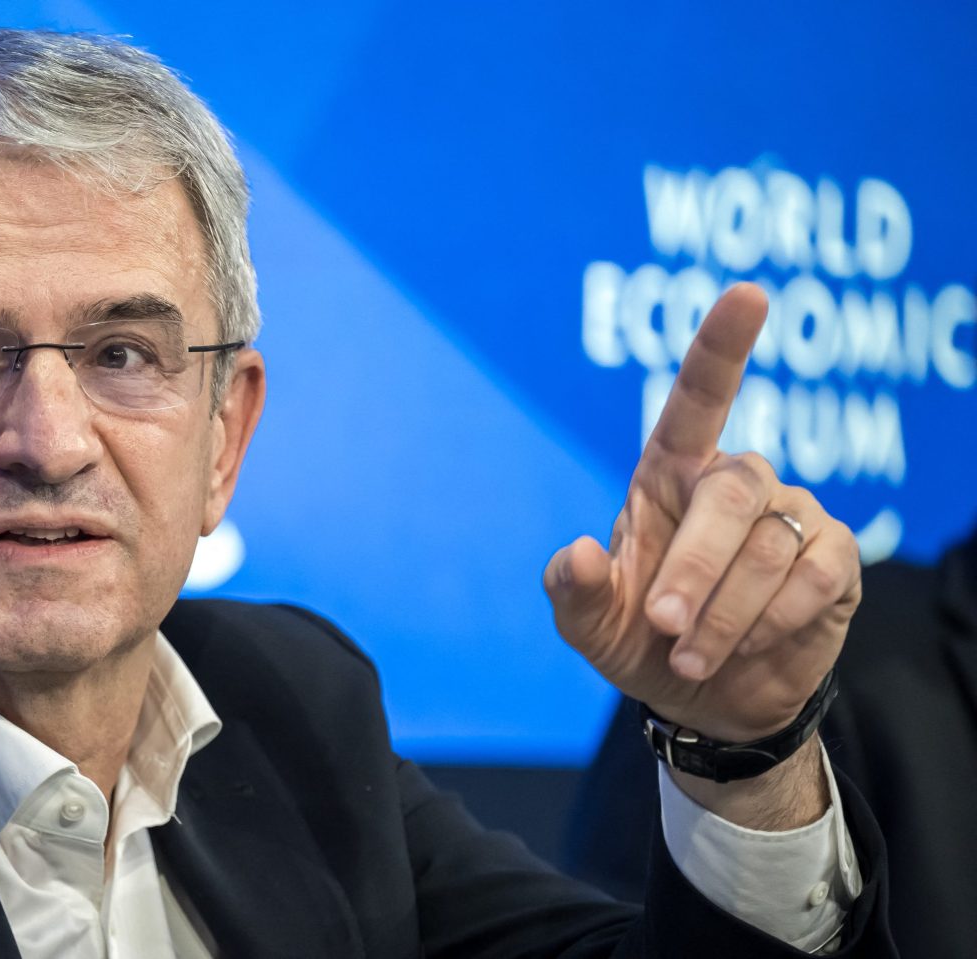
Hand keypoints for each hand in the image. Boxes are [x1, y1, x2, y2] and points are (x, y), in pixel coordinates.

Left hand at [544, 283, 860, 744]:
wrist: (708, 700)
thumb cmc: (643, 641)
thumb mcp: (591, 625)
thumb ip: (573, 592)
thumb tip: (575, 553)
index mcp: (670, 475)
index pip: (698, 399)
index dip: (722, 347)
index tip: (749, 294)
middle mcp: (734, 482)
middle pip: (728, 495)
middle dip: (693, 568)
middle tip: (665, 624)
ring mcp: (790, 516)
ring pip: (766, 548)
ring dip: (725, 614)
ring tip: (693, 656)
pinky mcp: (835, 560)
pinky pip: (813, 578)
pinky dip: (772, 623)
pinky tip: (747, 647)